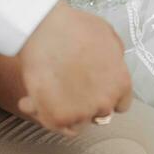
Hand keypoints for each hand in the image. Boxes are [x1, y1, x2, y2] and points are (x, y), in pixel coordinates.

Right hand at [16, 1, 132, 136]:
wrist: (44, 29)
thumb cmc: (73, 26)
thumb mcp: (106, 34)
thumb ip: (114, 56)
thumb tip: (111, 65)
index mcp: (120, 83)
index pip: (120, 103)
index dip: (105, 94)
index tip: (93, 88)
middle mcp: (104, 102)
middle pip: (99, 113)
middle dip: (87, 101)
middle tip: (70, 85)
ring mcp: (82, 113)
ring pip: (78, 122)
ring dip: (66, 109)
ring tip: (49, 92)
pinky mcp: (58, 119)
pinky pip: (57, 126)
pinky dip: (45, 115)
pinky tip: (32, 101)